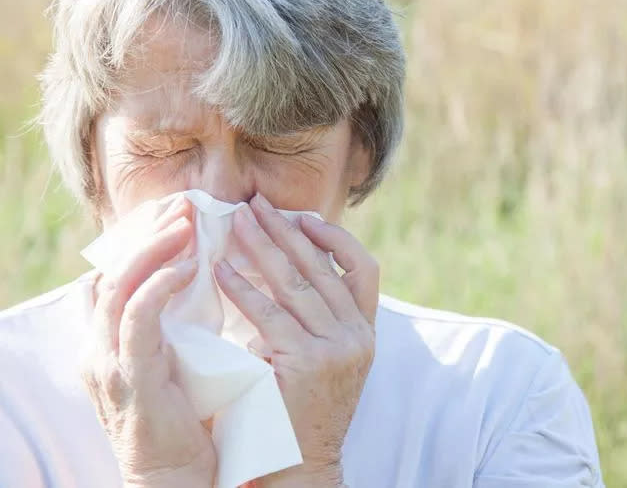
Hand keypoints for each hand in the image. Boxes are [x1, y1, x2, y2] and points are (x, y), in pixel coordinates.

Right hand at [81, 196, 215, 487]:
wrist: (173, 475)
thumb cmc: (183, 416)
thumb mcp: (174, 359)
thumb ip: (173, 323)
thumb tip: (197, 281)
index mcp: (111, 339)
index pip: (117, 274)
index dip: (141, 239)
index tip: (174, 212)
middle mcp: (100, 344)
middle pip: (114, 271)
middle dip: (147, 233)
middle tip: (182, 205)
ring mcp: (110, 360)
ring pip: (118, 286)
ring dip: (152, 249)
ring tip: (184, 222)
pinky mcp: (130, 377)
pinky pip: (136, 319)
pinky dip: (158, 286)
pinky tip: (185, 265)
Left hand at [214, 194, 378, 487]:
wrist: (302, 466)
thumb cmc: (302, 413)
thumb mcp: (326, 362)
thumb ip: (318, 321)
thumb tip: (284, 269)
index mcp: (366, 332)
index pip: (364, 270)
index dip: (335, 238)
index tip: (302, 217)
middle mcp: (358, 337)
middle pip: (323, 268)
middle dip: (286, 231)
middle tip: (255, 203)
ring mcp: (337, 350)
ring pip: (298, 284)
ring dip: (263, 248)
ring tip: (236, 222)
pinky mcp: (307, 364)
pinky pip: (271, 315)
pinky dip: (244, 288)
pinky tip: (221, 269)